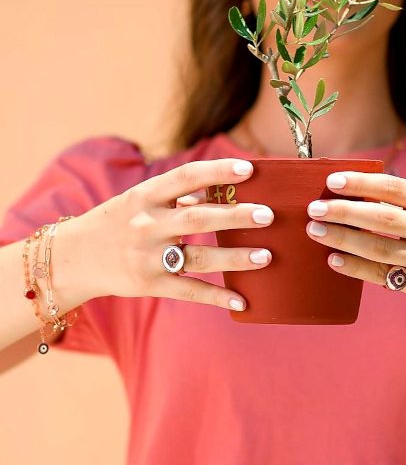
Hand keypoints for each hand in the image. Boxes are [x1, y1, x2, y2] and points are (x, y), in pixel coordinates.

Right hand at [55, 159, 273, 311]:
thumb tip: (221, 190)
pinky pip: (188, 291)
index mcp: (145, 196)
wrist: (73, 257)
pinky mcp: (149, 284)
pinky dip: (216, 297)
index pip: (186, 177)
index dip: (218, 171)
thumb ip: (178, 196)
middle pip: (198, 219)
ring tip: (266, 255)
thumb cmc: (117, 221)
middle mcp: (146, 225)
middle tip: (268, 215)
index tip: (249, 169)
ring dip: (235, 258)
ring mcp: (147, 257)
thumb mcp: (140, 200)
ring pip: (198, 258)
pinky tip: (242, 301)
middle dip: (236, 216)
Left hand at [305, 171, 405, 317]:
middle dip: (343, 211)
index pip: (392, 188)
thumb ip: (403, 203)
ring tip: (316, 231)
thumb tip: (352, 195)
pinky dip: (355, 267)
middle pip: (380, 217)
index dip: (359, 184)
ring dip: (343, 238)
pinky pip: (382, 275)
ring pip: (378, 247)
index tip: (331, 181)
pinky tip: (334, 260)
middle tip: (314, 208)